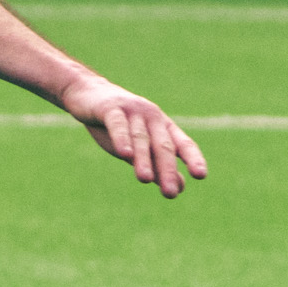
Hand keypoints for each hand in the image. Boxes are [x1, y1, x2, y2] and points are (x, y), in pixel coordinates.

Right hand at [62, 79, 208, 197]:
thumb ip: (158, 165)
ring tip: (145, 179)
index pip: (183, 144)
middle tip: (170, 192)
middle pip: (163, 145)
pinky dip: (122, 139)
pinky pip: (118, 125)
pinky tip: (125, 154)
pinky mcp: (111, 108)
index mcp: (163, 127)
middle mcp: (152, 117)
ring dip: (143, 159)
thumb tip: (181, 187)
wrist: (86, 94)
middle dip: (167, 169)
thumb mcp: (140, 148)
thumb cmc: (118, 126)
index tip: (200, 175)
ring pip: (141, 138)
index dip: (193, 158)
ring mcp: (132, 111)